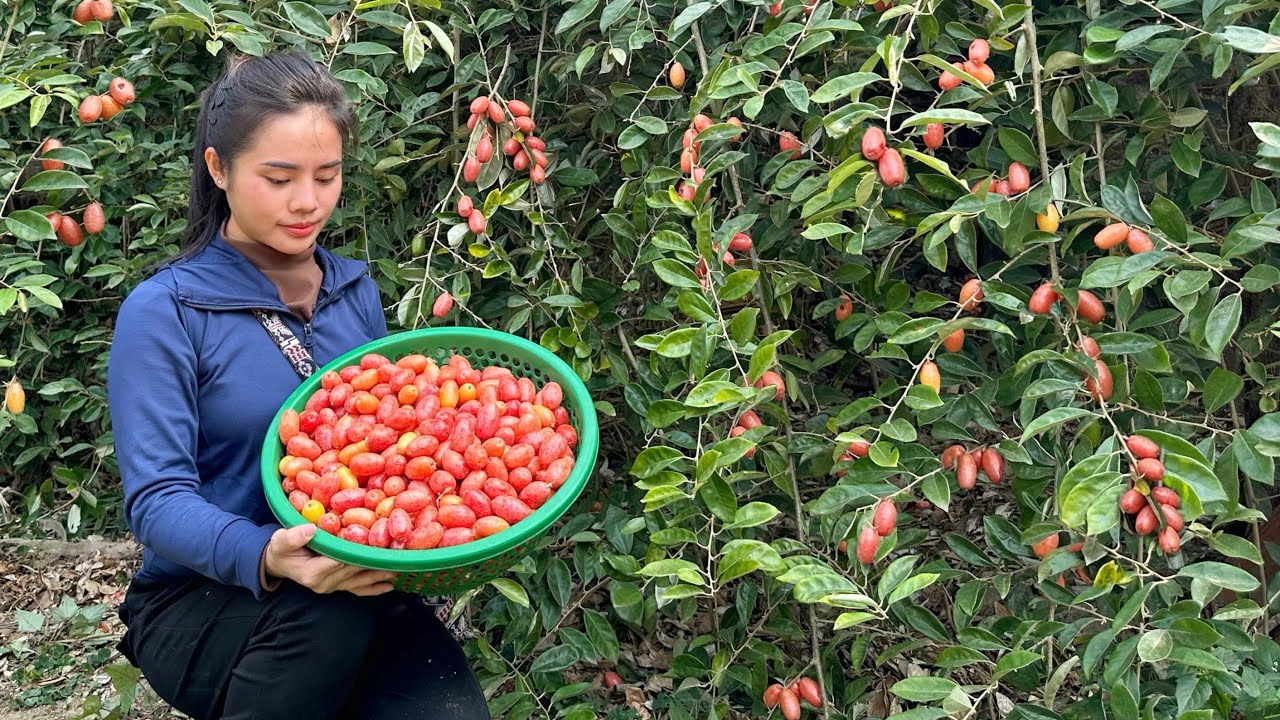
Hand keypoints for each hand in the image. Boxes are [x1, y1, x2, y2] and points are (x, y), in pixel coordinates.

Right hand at [263, 524, 397, 595]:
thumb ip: (293, 537)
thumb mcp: (280, 540)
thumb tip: (310, 529)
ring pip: (361, 581)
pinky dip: (375, 588)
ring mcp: (333, 587)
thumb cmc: (280, 550)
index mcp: (312, 573)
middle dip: (374, 560)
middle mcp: (325, 584)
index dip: (356, 551)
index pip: (339, 561)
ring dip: (380, 574)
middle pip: (354, 570)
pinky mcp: (339, 586)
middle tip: (395, 551)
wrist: (279, 563)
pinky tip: (390, 584)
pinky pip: (359, 590)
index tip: (374, 541)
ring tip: (399, 567)